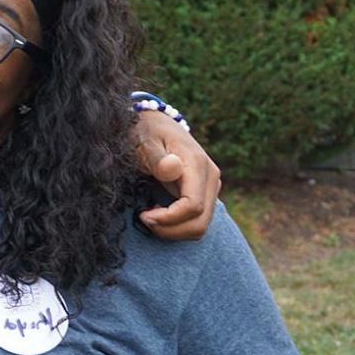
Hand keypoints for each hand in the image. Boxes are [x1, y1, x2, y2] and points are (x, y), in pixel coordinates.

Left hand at [131, 110, 220, 240]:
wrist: (157, 124)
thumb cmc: (147, 132)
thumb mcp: (145, 141)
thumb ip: (157, 158)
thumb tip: (173, 168)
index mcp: (197, 165)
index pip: (193, 206)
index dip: (169, 219)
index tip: (143, 215)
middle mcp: (211, 178)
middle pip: (200, 222)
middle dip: (171, 230)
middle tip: (144, 220)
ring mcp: (210, 187)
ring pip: (200, 225)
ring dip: (173, 230)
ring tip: (148, 216)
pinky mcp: (205, 193)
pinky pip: (196, 220)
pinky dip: (176, 225)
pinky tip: (156, 213)